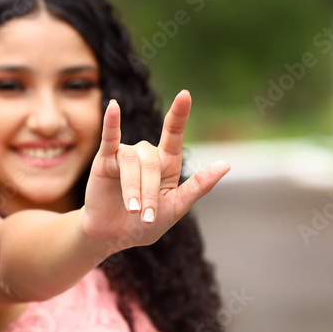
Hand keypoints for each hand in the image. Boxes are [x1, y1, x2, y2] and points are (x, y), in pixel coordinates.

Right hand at [79, 89, 229, 254]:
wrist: (113, 236)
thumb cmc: (146, 224)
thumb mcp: (177, 207)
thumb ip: (199, 186)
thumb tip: (226, 164)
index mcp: (168, 163)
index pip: (174, 134)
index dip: (179, 114)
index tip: (185, 95)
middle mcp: (148, 154)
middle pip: (152, 163)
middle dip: (149, 192)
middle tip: (146, 217)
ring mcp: (126, 154)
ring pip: (132, 162)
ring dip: (133, 189)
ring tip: (132, 210)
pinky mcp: (105, 159)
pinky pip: (110, 137)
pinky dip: (112, 122)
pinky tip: (113, 107)